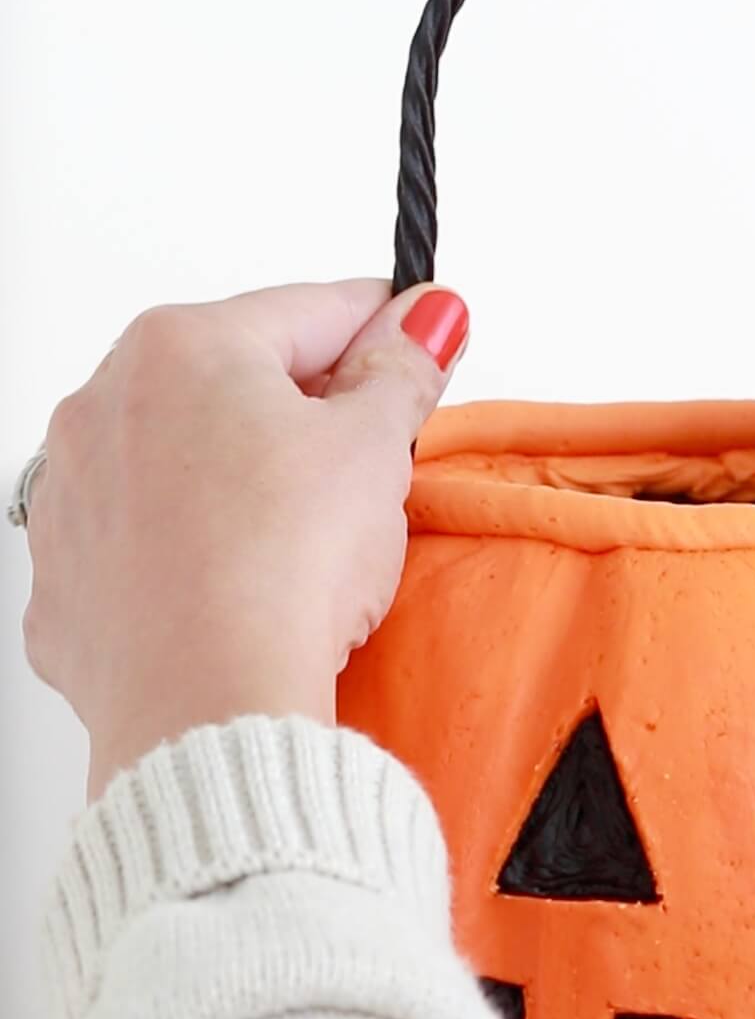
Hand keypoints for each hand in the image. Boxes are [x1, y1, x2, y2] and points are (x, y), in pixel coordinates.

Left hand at [21, 280, 468, 799]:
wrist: (208, 706)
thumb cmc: (281, 569)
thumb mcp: (376, 446)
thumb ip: (402, 369)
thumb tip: (425, 318)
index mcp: (182, 347)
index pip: (310, 311)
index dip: (383, 326)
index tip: (420, 339)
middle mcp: (104, 405)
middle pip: (236, 383)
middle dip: (308, 412)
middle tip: (372, 461)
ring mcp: (72, 497)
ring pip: (182, 463)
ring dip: (241, 480)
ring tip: (305, 540)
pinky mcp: (65, 584)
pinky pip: (143, 545)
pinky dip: (190, 554)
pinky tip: (241, 587)